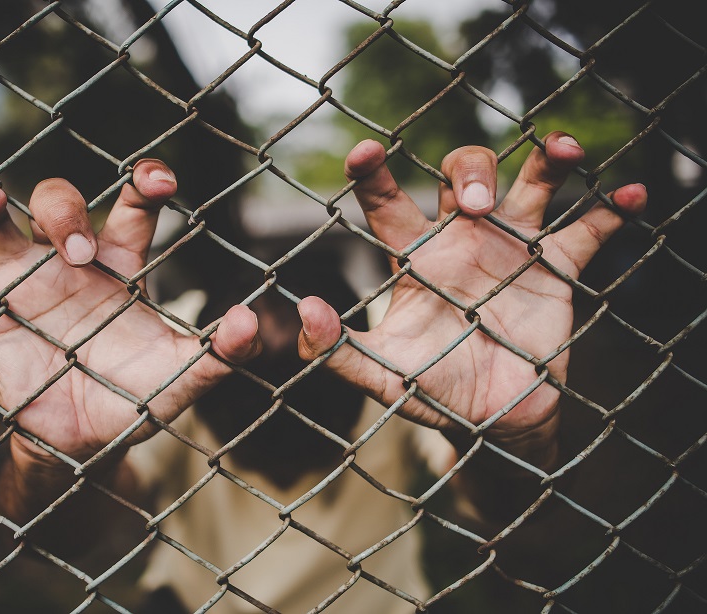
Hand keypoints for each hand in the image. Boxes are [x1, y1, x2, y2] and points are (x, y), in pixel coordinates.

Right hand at [0, 160, 259, 466]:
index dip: (144, 184)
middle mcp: (67, 261)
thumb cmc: (134, 398)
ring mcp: (21, 283)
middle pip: (55, 202)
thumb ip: (216, 355)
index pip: (132, 209)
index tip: (158, 179)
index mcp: (119, 265)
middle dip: (62, 211)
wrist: (83, 442)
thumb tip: (247, 323)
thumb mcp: (178, 378)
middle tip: (74, 253)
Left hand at [297, 133, 646, 466]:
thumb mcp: (382, 373)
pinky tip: (632, 196)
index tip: (363, 151)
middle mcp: (463, 239)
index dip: (375, 174)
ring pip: (531, 183)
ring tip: (564, 150)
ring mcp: (512, 249)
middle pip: (465, 172)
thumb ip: (338, 350)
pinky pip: (588, 231)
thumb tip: (304, 313)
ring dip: (548, 162)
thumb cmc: (431, 389)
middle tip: (481, 208)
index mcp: (416, 256)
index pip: (388, 204)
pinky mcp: (557, 270)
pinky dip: (611, 211)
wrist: (492, 418)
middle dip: (473, 171)